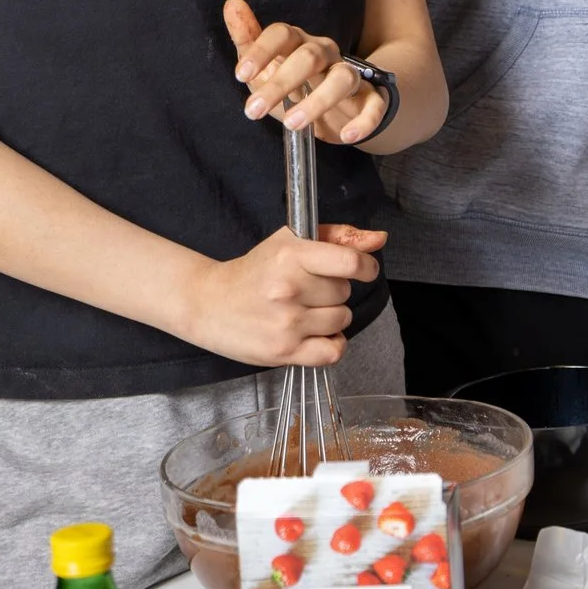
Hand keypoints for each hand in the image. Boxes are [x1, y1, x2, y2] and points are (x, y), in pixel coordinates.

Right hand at [179, 222, 388, 367]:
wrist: (208, 303)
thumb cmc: (253, 271)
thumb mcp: (290, 241)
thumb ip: (339, 237)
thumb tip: (379, 239)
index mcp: (291, 255)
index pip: (350, 262)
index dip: (365, 266)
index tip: (363, 269)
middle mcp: (289, 288)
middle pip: (345, 292)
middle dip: (333, 290)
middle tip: (307, 290)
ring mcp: (286, 322)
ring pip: (342, 319)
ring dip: (331, 316)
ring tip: (304, 310)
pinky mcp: (283, 351)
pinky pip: (333, 351)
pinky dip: (331, 344)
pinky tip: (315, 333)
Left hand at [224, 0, 391, 143]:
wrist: (338, 111)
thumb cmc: (296, 85)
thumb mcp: (266, 66)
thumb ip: (247, 38)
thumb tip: (232, 4)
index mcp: (299, 42)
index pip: (283, 34)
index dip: (262, 51)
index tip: (240, 74)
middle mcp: (326, 53)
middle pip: (309, 57)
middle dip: (280, 83)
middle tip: (254, 110)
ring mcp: (350, 75)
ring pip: (342, 78)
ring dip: (318, 101)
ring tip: (291, 124)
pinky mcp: (370, 99)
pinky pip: (374, 105)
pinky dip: (364, 120)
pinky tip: (347, 136)